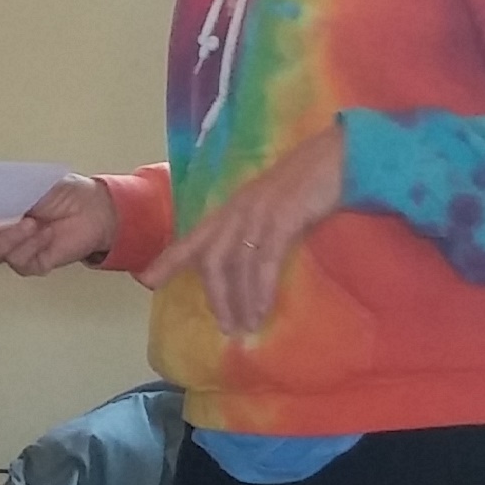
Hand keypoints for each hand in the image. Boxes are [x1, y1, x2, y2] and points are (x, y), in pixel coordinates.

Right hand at [0, 173, 117, 276]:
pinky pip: (19, 262)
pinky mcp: (30, 264)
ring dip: (9, 238)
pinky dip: (32, 246)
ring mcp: (10, 250)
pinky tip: (46, 234)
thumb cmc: (60, 191)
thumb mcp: (28, 182)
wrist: (94, 209)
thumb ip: (0, 188)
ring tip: (31, 222)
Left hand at [140, 125, 343, 333]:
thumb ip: (256, 229)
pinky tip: (262, 309)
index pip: (195, 236)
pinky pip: (264, 261)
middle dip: (215, 296)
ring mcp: (259, 212)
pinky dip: (260, 289)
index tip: (146, 280)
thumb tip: (248, 265)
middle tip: (225, 327)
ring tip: (245, 327)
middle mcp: (239, 209)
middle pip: (212, 258)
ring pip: (236, 263)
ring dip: (239, 300)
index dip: (170, 259)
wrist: (337, 157)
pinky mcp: (282, 218)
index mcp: (234, 207)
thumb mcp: (272, 206)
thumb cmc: (308, 184)